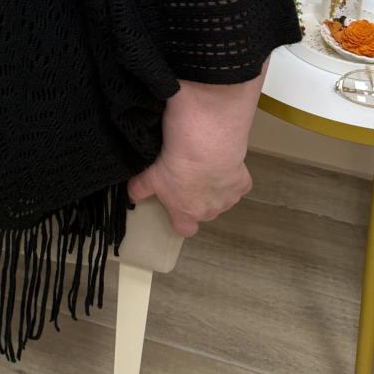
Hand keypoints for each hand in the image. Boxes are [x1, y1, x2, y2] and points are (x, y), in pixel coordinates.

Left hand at [125, 145, 252, 237]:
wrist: (205, 144)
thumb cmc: (176, 161)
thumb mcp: (150, 175)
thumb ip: (140, 189)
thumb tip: (131, 195)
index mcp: (185, 212)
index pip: (185, 229)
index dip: (180, 218)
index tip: (176, 203)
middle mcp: (209, 211)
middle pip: (204, 211)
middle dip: (198, 196)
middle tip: (189, 174)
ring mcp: (228, 199)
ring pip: (222, 197)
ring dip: (215, 185)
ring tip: (205, 163)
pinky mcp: (243, 184)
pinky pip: (238, 183)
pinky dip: (232, 173)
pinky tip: (222, 159)